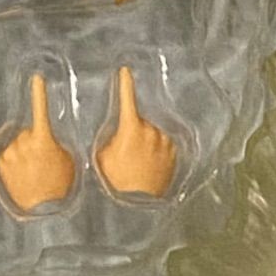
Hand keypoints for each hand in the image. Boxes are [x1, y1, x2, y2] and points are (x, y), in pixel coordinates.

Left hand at [0, 73, 75, 210]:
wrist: (43, 209)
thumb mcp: (67, 159)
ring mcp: (10, 153)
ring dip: (23, 151)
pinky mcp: (1, 164)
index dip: (39, 93)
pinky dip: (14, 161)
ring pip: (17, 143)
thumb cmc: (60, 185)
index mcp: (43, 140)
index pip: (40, 110)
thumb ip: (56, 143)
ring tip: (33, 170)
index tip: (37, 78)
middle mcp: (23, 143)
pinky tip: (23, 174)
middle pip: (28, 131)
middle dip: (33, 140)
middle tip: (43, 159)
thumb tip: (47, 138)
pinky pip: (9, 155)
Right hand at [95, 66, 176, 196]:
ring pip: (152, 133)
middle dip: (132, 130)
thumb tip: (114, 131)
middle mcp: (150, 131)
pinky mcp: (174, 154)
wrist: (139, 205)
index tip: (125, 71)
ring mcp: (164, 142)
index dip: (125, 83)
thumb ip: (109, 137)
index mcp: (130, 128)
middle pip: (139, 121)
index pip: (126, 99)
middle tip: (124, 151)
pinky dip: (156, 150)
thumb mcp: (101, 156)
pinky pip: (163, 145)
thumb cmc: (116, 181)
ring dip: (146, 141)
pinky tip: (148, 165)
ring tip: (136, 162)